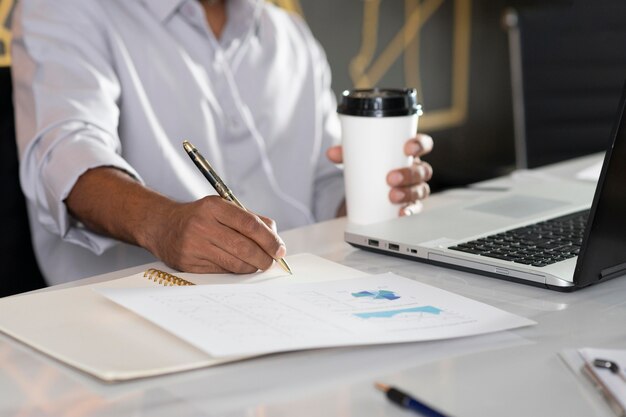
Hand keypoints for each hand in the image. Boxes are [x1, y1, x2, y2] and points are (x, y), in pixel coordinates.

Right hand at [150, 196, 285, 273]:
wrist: (162, 225)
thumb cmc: (200, 216)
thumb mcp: (222, 208)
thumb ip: (250, 219)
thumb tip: (275, 237)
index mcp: (214, 206)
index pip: (249, 224)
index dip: (269, 239)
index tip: (279, 249)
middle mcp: (202, 225)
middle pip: (244, 246)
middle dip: (264, 257)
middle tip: (272, 262)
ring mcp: (193, 246)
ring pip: (234, 263)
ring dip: (252, 267)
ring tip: (258, 264)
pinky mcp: (189, 264)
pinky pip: (221, 272)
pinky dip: (236, 271)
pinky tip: (240, 267)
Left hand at [326, 133, 433, 215]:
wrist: (367, 187)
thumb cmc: (371, 167)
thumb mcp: (359, 157)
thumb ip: (346, 153)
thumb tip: (331, 153)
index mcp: (407, 153)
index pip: (423, 145)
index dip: (419, 145)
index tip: (408, 148)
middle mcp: (415, 170)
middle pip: (423, 170)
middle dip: (409, 174)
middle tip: (391, 178)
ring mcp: (414, 188)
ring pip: (421, 190)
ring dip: (408, 193)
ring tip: (392, 196)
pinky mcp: (410, 205)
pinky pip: (415, 209)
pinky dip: (409, 212)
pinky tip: (402, 214)